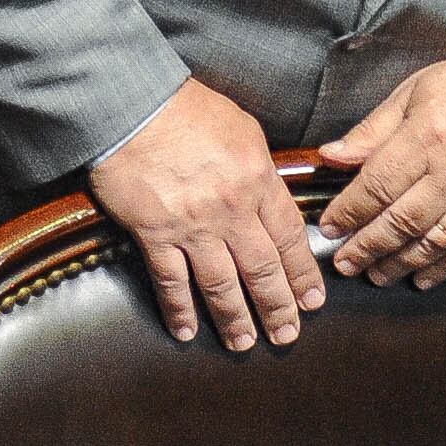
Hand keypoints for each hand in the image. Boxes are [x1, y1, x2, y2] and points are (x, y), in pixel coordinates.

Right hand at [89, 79, 322, 350]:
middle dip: (278, 307)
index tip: (312, 300)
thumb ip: (262, 169)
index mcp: (258, 180)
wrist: (133, 102)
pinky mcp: (154, 233)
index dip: (303, 274)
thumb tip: (274, 196)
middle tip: (287, 336)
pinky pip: (171, 280)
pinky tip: (185, 331)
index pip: (289, 238)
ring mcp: (192, 226)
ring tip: (244, 343)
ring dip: (235, 319)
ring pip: (221, 285)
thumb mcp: (243, 129)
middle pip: (262, 270)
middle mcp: (231, 210)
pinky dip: (179, 309)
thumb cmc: (187, 108)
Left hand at [317, 45, 445, 287]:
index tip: (330, 228)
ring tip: (376, 275)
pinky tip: (423, 278)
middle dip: (367, 248)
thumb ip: (373, 130)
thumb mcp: (415, 91)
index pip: (377, 186)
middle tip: (345, 264)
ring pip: (434, 243)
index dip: (349, 212)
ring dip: (400, 265)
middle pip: (401, 222)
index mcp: (427, 135)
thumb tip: (332, 157)